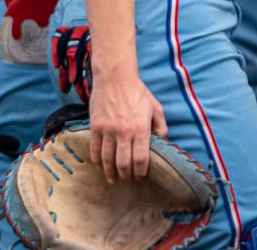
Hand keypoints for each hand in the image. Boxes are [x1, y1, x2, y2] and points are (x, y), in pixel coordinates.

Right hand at [87, 65, 166, 182]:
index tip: (140, 176)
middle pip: (123, 163)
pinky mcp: (96, 126)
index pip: (141, 159)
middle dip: (126, 175)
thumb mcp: (155, 107)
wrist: (115, 77)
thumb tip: (162, 141)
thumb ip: (161, 126)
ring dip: (110, 172)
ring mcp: (108, 130)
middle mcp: (124, 132)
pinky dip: (96, 161)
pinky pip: (95, 149)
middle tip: (127, 179)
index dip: (140, 172)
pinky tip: (99, 166)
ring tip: (113, 178)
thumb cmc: (137, 91)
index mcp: (141, 129)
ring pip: (107, 159)